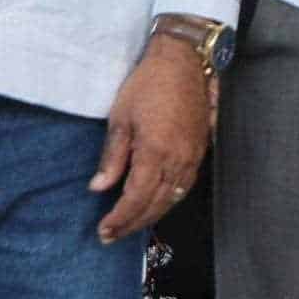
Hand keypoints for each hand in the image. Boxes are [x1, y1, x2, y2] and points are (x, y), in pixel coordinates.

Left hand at [91, 40, 211, 245]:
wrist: (185, 62)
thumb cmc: (148, 84)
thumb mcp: (121, 118)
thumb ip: (113, 157)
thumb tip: (99, 187)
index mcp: (155, 153)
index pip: (136, 198)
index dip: (120, 218)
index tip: (103, 231)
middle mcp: (178, 161)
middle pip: (156, 204)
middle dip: (132, 223)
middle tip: (111, 236)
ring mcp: (193, 157)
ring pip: (172, 199)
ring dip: (151, 216)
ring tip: (130, 225)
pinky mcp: (200, 151)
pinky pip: (184, 186)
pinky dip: (168, 201)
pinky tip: (156, 204)